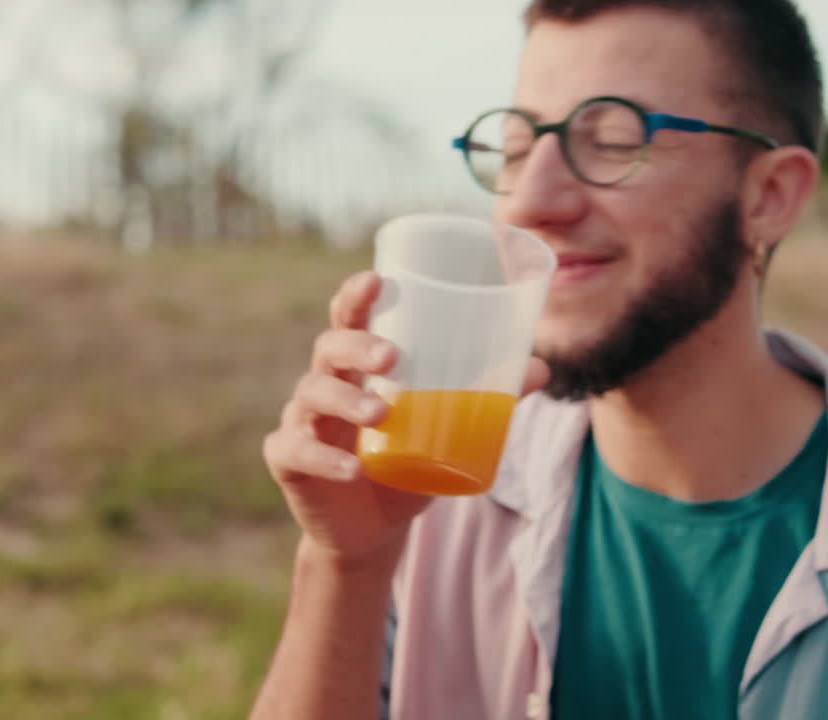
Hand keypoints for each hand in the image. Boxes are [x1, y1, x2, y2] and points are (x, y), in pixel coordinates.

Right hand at [263, 271, 548, 569]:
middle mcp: (324, 385)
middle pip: (328, 348)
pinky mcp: (289, 462)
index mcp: (356, 367)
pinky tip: (353, 468)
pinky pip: (297, 452)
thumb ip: (485, 397)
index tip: (375, 279)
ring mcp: (301, 422)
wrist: (371, 531)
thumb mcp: (446, 429)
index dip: (355, 296)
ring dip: (345, 400)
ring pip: (312, 395)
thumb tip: (539, 368)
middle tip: (391, 356)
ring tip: (381, 413)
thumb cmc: (405, 462)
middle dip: (356, 346)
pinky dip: (325, 459)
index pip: (348, 318)